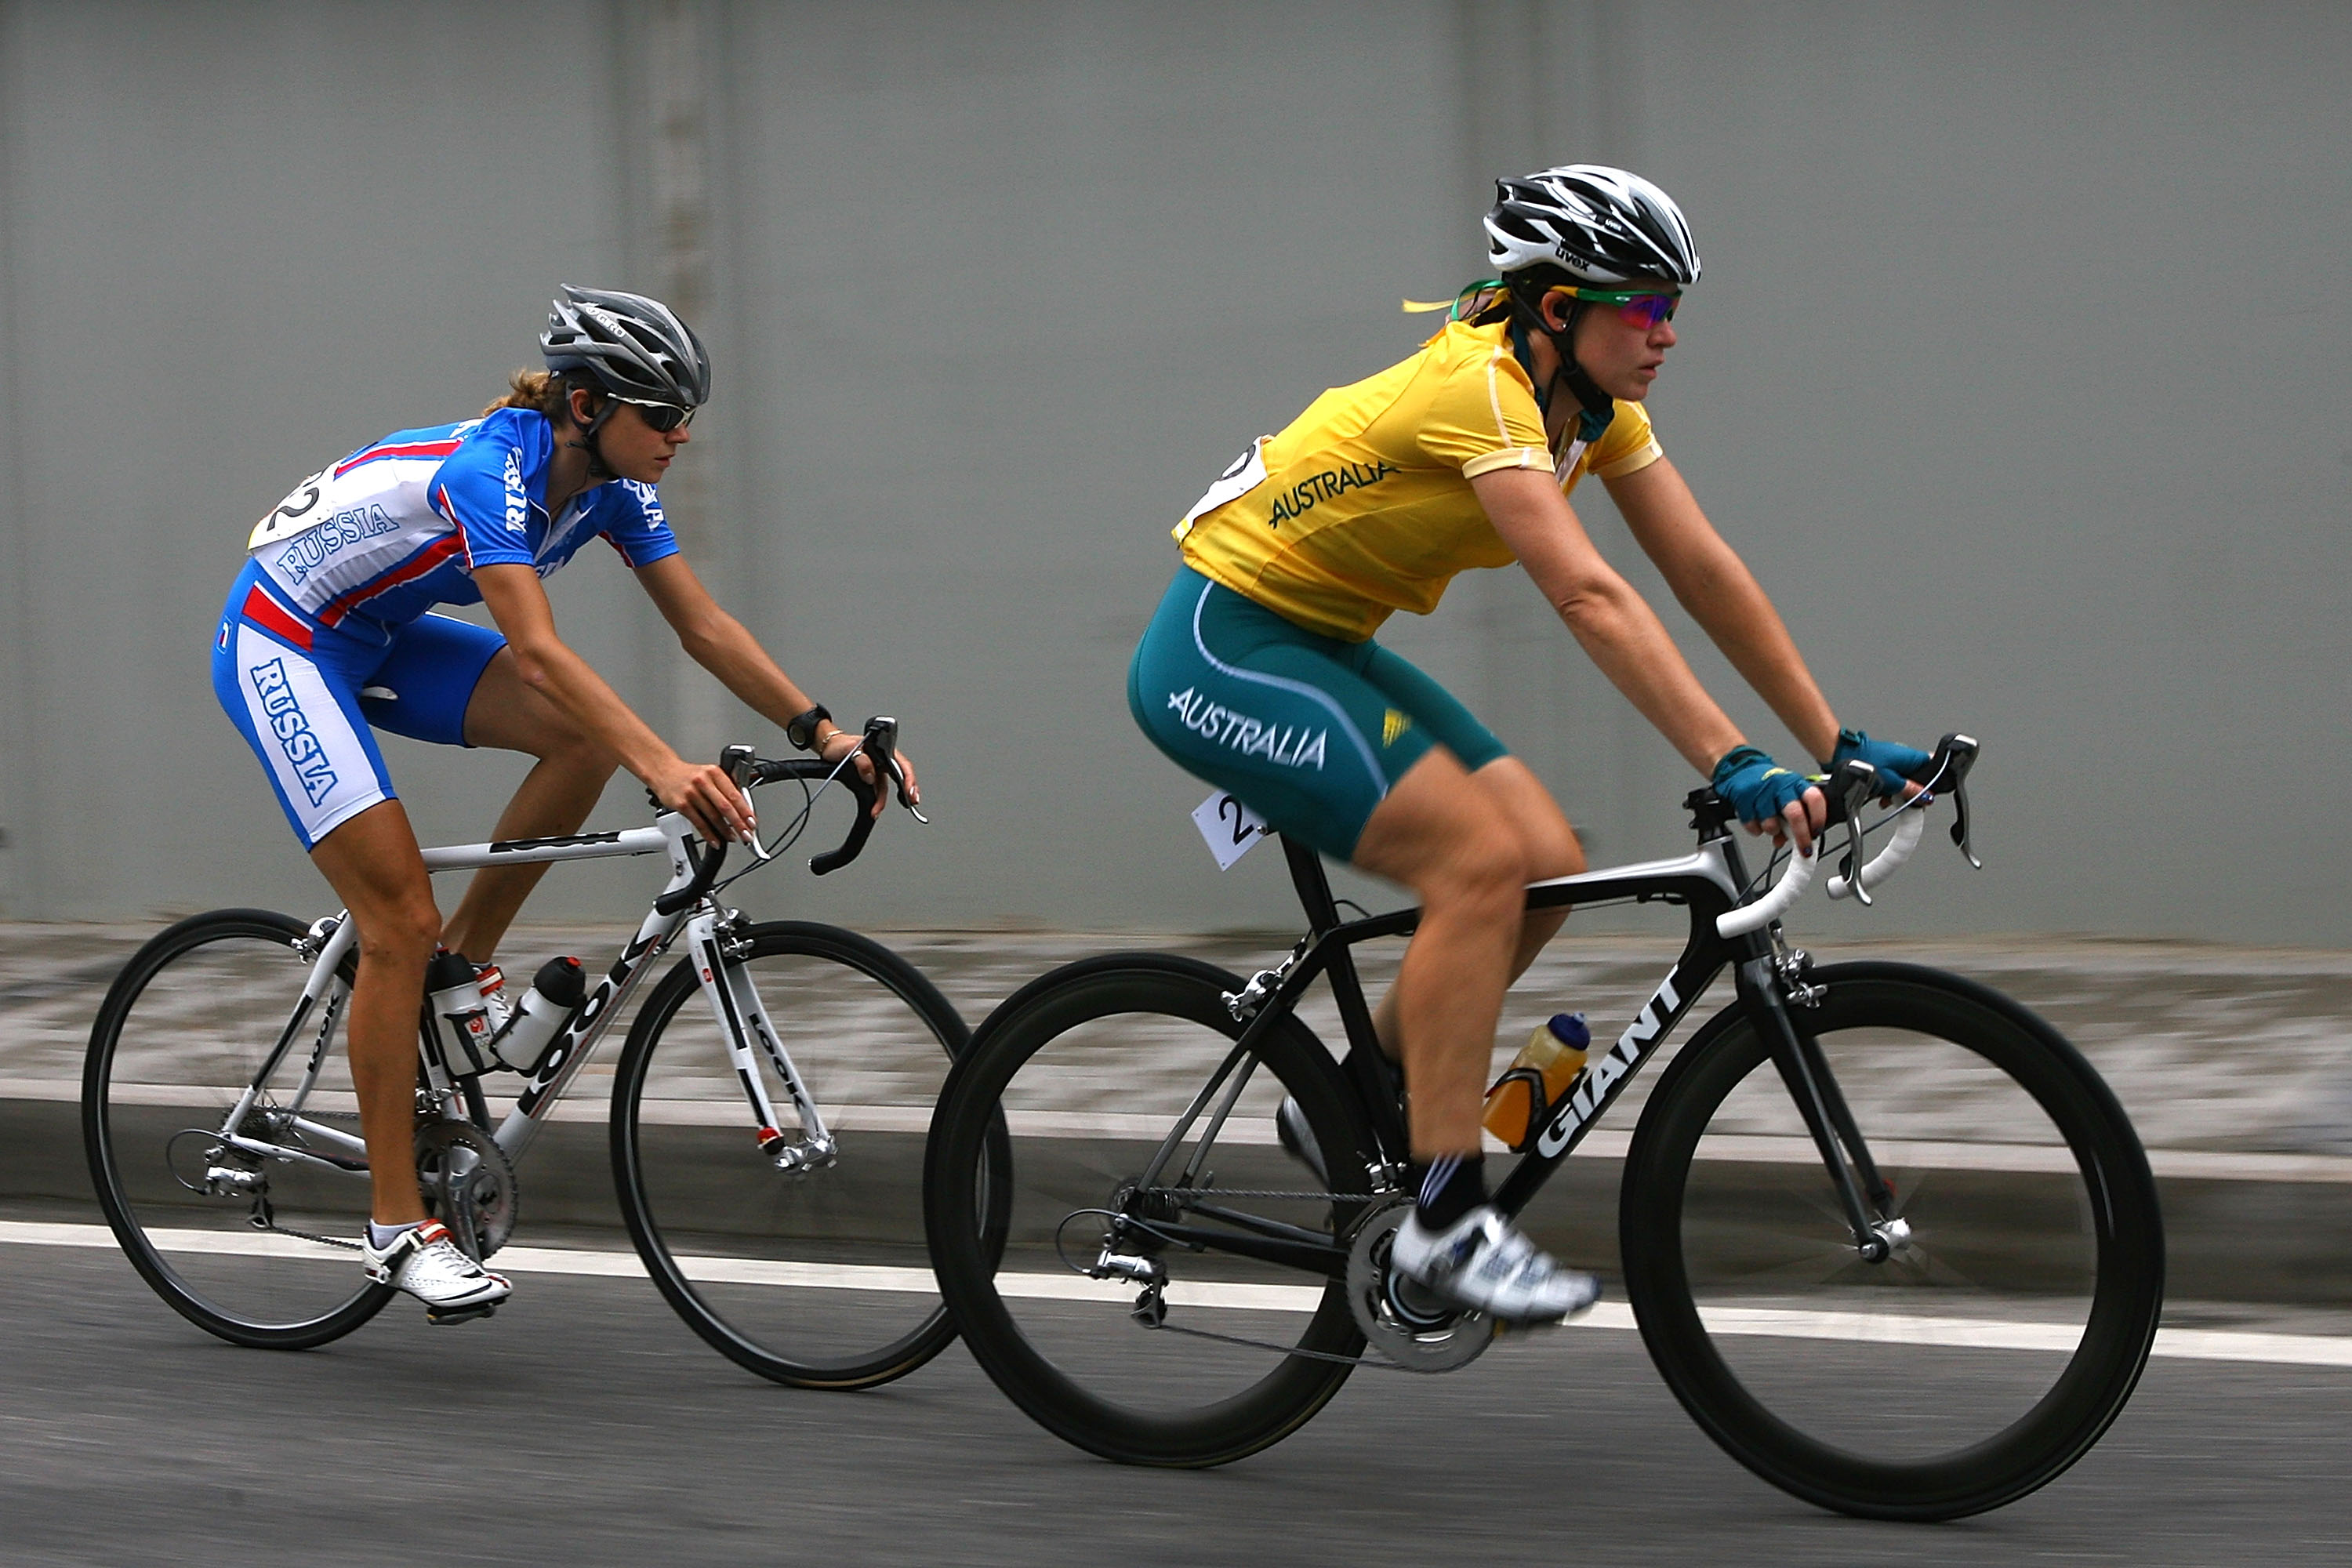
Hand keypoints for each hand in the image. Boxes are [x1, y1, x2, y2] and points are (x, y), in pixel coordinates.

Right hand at [650, 757, 757, 845]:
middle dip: (738, 823)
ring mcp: (692, 793)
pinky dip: (709, 834)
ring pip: (713, 816)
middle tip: (746, 834)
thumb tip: (743, 808)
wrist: (664, 771)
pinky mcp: (682, 804)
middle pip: (725, 807)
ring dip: (725, 831)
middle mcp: (704, 781)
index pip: (734, 794)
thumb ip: (725, 787)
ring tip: (733, 837)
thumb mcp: (710, 774)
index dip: (745, 811)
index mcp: (714, 773)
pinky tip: (716, 840)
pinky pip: (699, 823)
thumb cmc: (689, 775)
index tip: (752, 822)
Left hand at [816, 729, 920, 817]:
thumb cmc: (841, 743)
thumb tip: (870, 776)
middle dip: (906, 792)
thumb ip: (862, 760)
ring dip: (883, 800)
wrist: (829, 747)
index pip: (902, 765)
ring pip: (885, 787)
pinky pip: (876, 790)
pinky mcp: (869, 778)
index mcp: (884, 751)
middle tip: (910, 802)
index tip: (909, 790)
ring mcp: (876, 770)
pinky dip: (876, 800)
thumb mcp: (851, 748)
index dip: (909, 778)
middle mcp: (883, 761)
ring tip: (877, 811)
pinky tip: (874, 807)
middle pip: (900, 778)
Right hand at [1712, 745, 1826, 854]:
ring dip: (1773, 831)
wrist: (1741, 767)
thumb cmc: (1769, 785)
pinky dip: (1755, 829)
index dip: (1818, 818)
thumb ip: (1794, 817)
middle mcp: (1781, 786)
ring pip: (1771, 824)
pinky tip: (1756, 822)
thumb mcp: (1787, 795)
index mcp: (1796, 784)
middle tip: (1803, 848)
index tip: (1816, 833)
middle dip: (1801, 836)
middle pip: (1795, 814)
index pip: (1814, 798)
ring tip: (1771, 826)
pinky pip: (1752, 825)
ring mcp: (1761, 791)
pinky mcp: (1743, 797)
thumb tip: (1797, 842)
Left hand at [1822, 728, 1931, 803]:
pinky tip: (1880, 795)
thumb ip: (1911, 790)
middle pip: (1917, 776)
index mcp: (1913, 756)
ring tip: (1887, 799)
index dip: (1931, 784)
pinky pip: (1892, 776)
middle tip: (1904, 800)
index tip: (1926, 796)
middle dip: (1911, 790)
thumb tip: (1926, 796)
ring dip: (1897, 790)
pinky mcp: (1884, 761)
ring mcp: (1894, 757)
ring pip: (1903, 778)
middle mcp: (1906, 754)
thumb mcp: (1892, 783)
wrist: (1843, 754)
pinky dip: (1888, 786)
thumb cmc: (1865, 762)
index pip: (1933, 768)